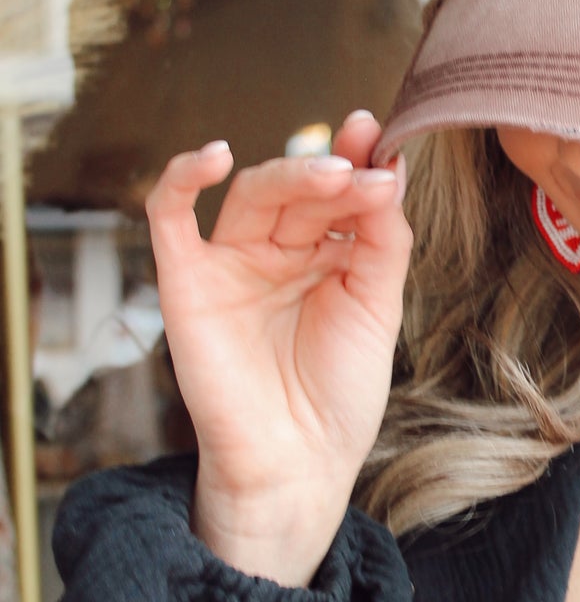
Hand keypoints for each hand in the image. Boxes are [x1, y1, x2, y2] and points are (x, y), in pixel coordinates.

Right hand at [146, 109, 411, 584]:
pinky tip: (213, 156)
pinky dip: (181, 178)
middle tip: (362, 169)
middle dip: (331, 172)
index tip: (382, 138)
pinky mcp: (185, 281)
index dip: (359, 162)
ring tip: (333, 174)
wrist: (298, 463)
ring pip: (251, 194)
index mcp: (325, 254)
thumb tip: (387, 167)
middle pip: (298, 189)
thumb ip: (382, 238)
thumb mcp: (377, 307)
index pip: (339, 192)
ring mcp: (229, 262)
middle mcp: (276, 252)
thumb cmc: (339, 394)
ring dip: (290, 174)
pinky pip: (169, 217)